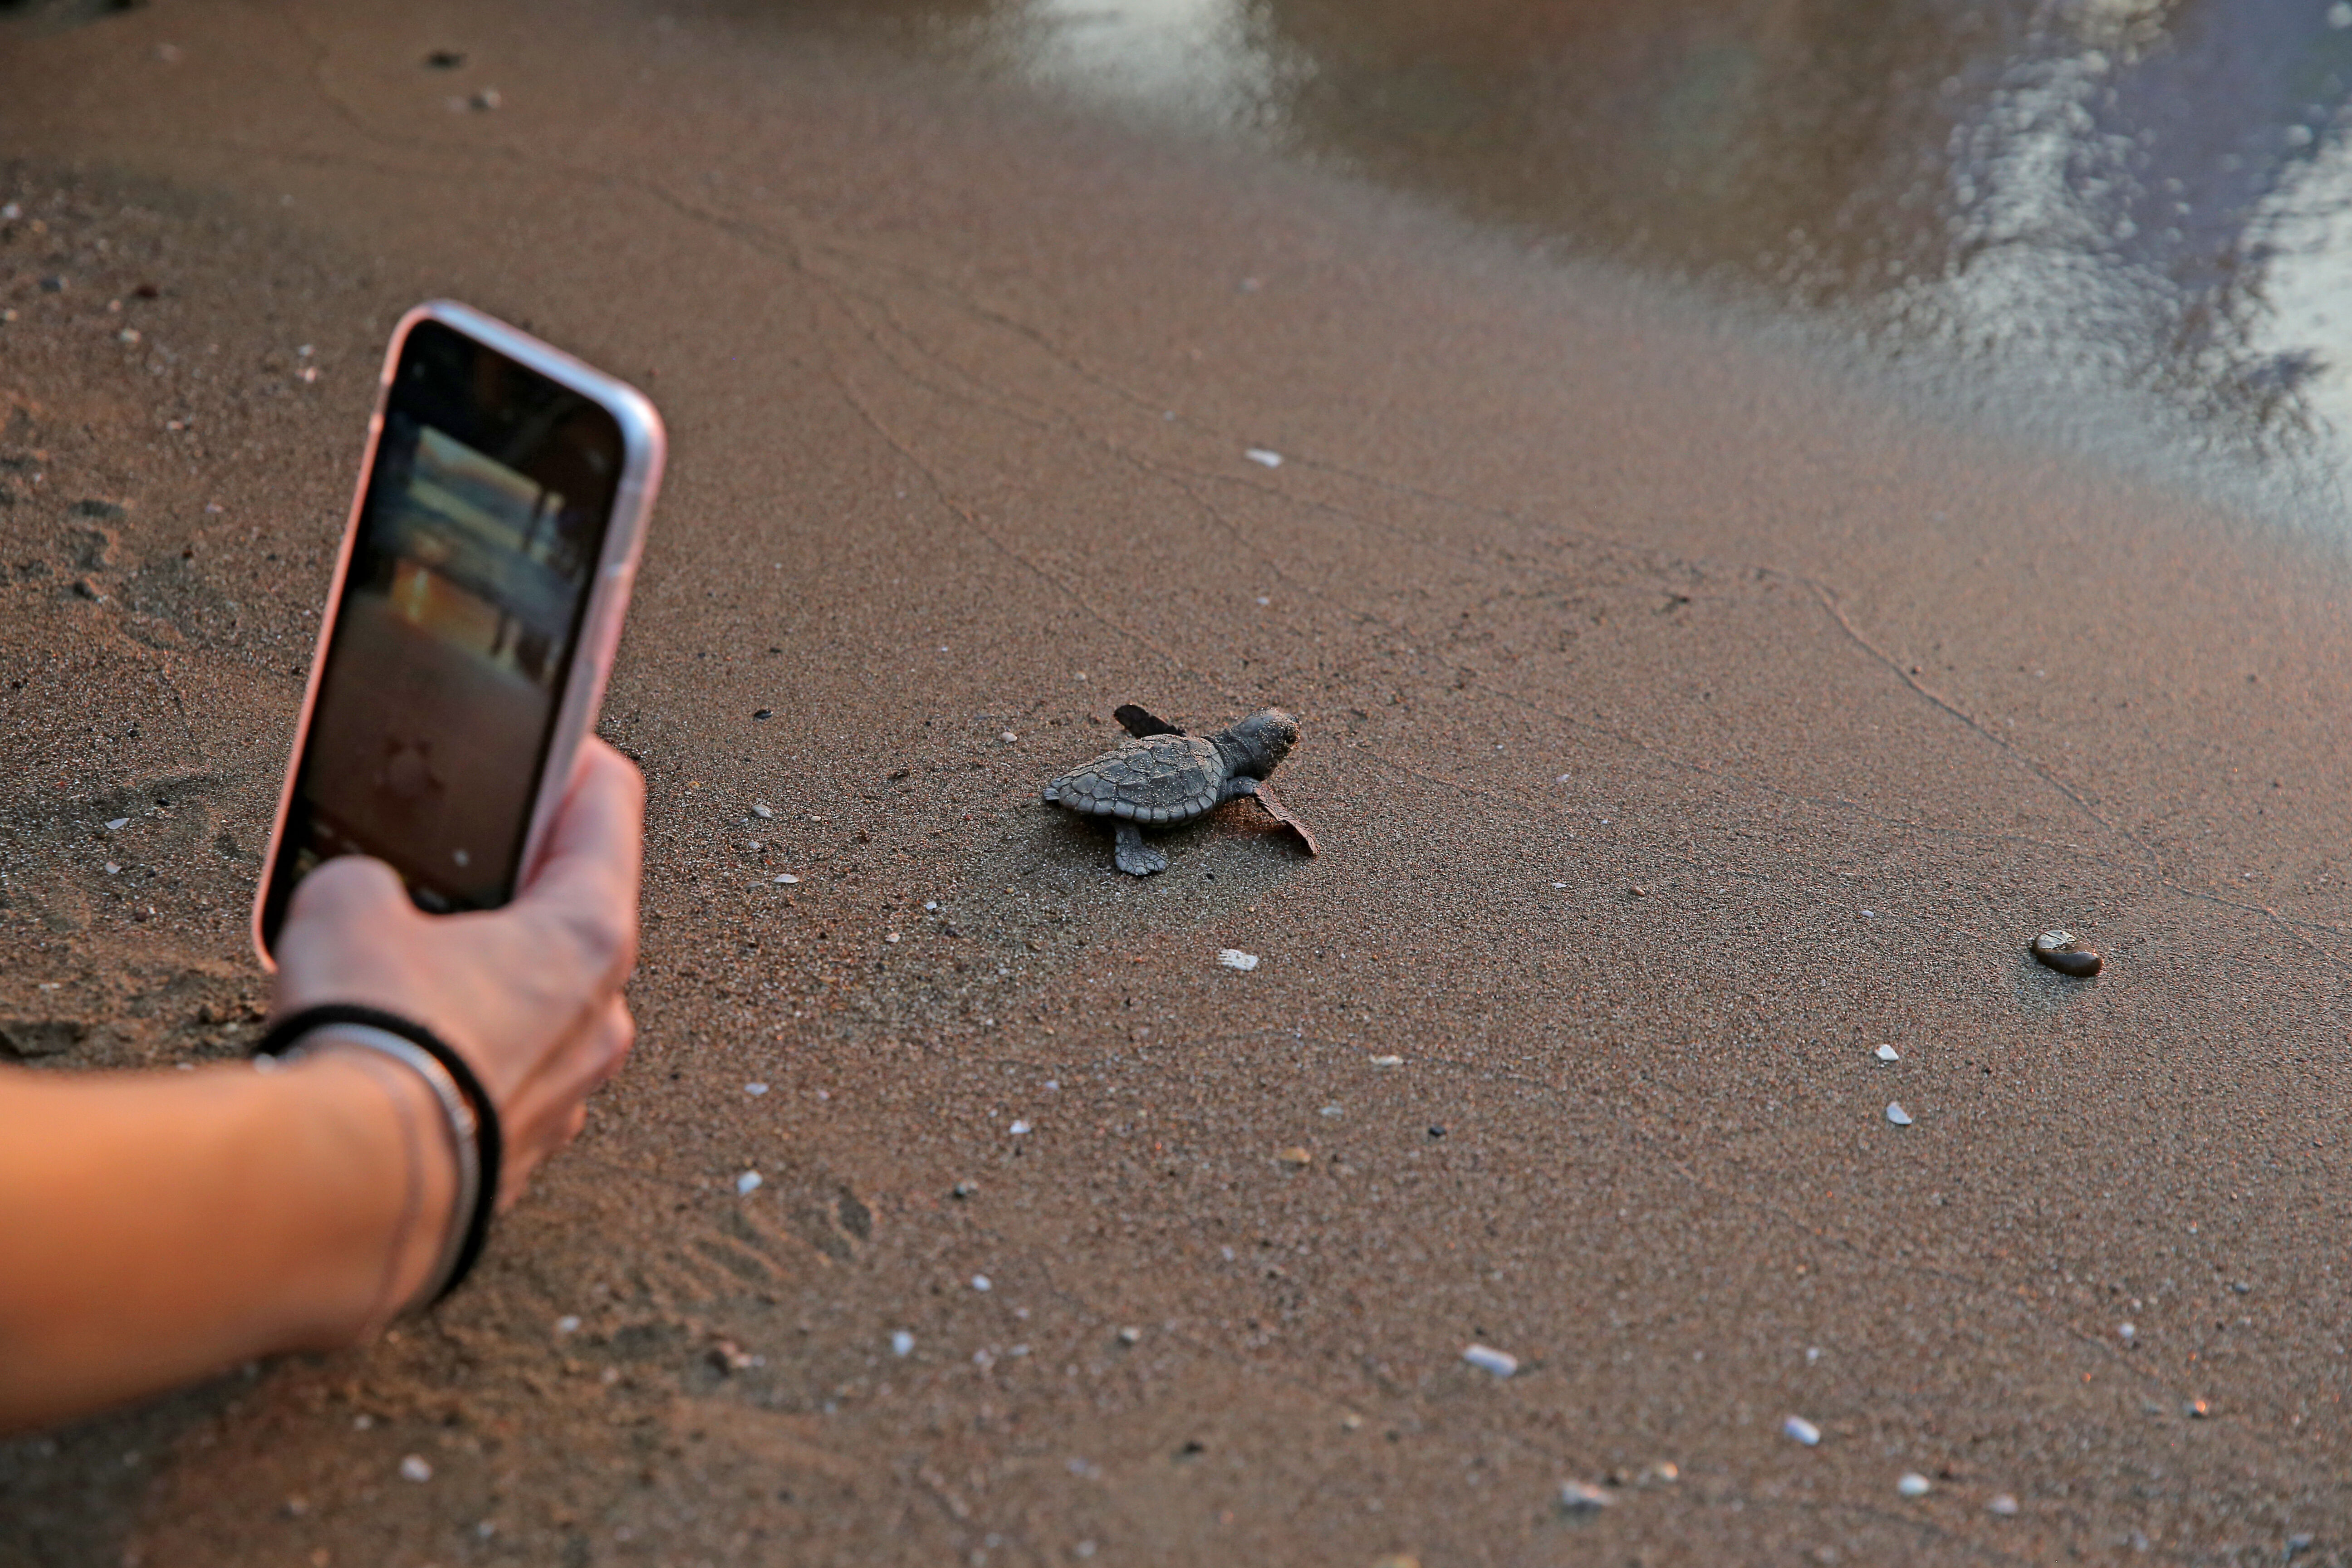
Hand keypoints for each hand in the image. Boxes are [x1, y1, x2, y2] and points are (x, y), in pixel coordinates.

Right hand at [271, 738, 643, 1208]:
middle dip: (512, 887)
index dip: (572, 760)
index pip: (607, 809)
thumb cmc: (376, 1043)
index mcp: (590, 935)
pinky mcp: (525, 1148)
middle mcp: (602, 1014)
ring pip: (536, 1003)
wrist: (345, 1185)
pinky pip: (502, 1071)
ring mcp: (570, 1088)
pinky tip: (401, 1046)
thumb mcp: (345, 903)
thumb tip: (367, 900)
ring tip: (403, 967)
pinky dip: (462, 1050)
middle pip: (573, 913)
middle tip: (459, 865)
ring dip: (483, 979)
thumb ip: (370, 879)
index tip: (556, 742)